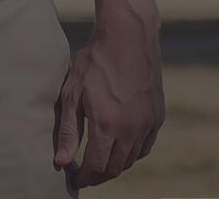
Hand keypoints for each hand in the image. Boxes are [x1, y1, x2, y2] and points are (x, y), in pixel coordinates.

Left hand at [53, 23, 164, 187]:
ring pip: (131, 159)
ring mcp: (147, 124)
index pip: (96, 167)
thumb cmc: (95, 61)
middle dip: (99, 176)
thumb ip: (68, 130)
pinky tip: (121, 147)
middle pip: (115, 167)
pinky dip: (133, 152)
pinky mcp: (157, 116)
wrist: (127, 37)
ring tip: (101, 162)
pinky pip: (145, 145)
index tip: (74, 180)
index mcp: (107, 126)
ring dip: (115, 165)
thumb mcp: (73, 92)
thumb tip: (61, 161)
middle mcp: (130, 130)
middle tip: (86, 176)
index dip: (84, 178)